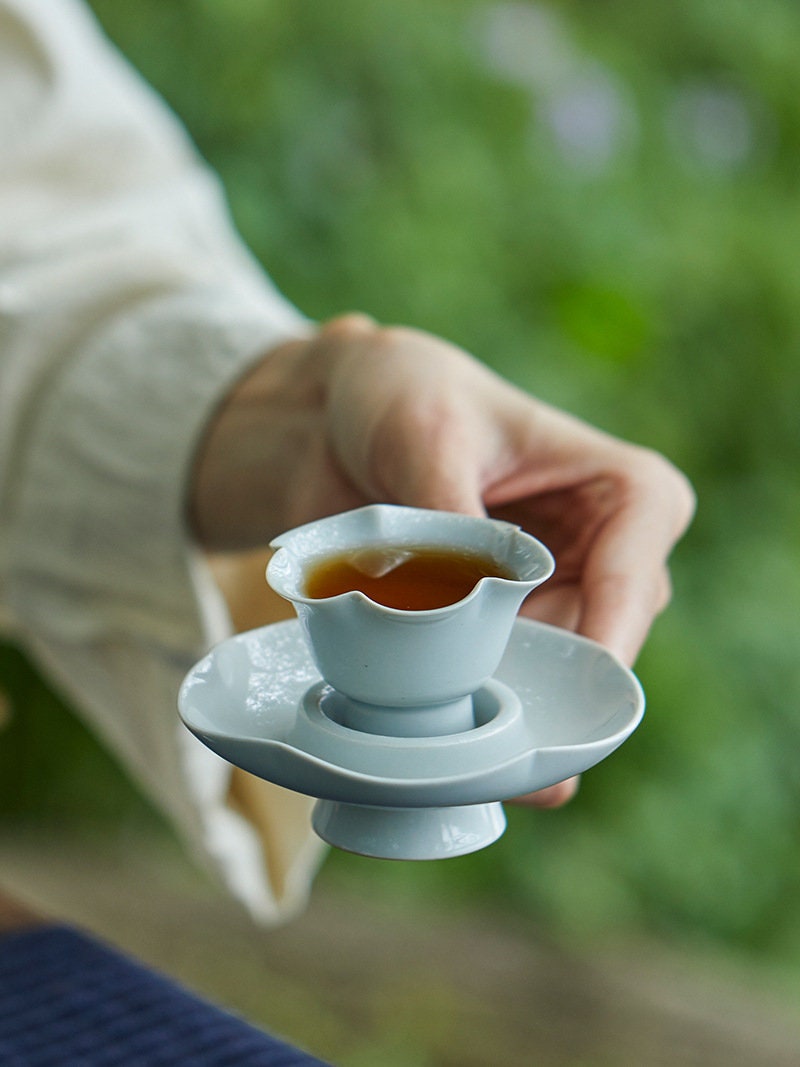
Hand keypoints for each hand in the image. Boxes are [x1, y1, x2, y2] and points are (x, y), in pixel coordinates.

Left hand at [191, 315, 694, 805]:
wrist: (336, 421)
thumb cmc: (405, 395)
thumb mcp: (429, 436)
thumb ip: (455, 520)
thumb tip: (463, 607)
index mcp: (624, 491)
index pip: (635, 573)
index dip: (608, 633)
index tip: (566, 683)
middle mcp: (605, 558)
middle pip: (599, 646)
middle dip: (541, 684)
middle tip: (480, 716)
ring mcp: (555, 603)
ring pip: (551, 678)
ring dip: (498, 699)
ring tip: (439, 712)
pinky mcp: (504, 632)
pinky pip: (502, 683)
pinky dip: (466, 701)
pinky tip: (426, 719)